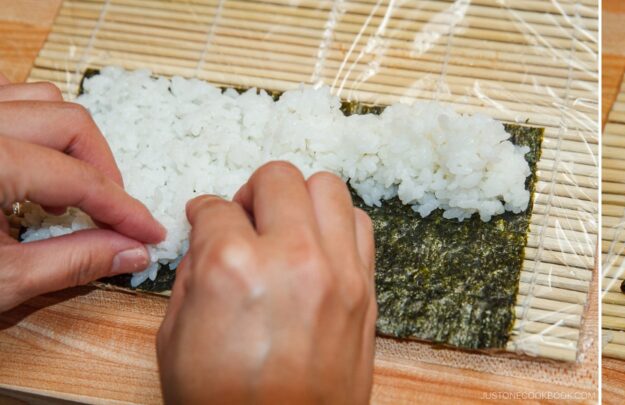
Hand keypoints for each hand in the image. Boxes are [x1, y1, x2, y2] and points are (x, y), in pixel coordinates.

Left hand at [0, 72, 164, 311]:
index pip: (80, 179)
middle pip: (69, 122)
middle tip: (111, 214)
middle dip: (101, 169)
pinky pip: (5, 96)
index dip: (123, 209)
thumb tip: (131, 252)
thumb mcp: (1, 280)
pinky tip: (30, 162)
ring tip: (65, 189)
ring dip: (66, 139)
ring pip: (37, 97)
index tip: (150, 232)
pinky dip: (28, 120)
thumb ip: (71, 262)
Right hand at [156, 162, 376, 403]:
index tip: (204, 222)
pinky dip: (338, 225)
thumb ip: (194, 273)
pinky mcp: (366, 290)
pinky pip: (362, 226)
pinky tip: (318, 247)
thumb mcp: (176, 337)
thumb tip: (208, 237)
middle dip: (253, 193)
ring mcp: (339, 271)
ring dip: (301, 200)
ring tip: (285, 228)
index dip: (203, 215)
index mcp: (234, 265)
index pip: (216, 207)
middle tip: (245, 219)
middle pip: (278, 178)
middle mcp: (293, 257)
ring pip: (329, 188)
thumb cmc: (224, 400)